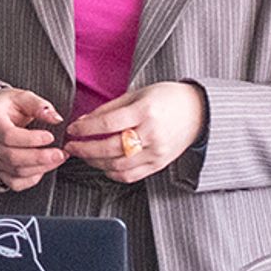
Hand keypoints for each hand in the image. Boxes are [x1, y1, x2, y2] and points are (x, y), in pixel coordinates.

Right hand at [0, 84, 66, 190]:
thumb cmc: (4, 105)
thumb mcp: (21, 96)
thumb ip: (39, 106)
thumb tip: (56, 118)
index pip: (8, 135)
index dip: (31, 139)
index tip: (50, 136)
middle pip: (12, 157)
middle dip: (40, 158)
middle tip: (59, 153)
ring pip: (15, 172)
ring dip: (40, 168)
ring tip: (57, 159)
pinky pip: (13, 183)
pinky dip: (31, 179)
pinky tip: (42, 168)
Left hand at [62, 81, 206, 185]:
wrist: (199, 112)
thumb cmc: (167, 98)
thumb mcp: (138, 94)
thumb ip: (110, 108)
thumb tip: (83, 121)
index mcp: (145, 111)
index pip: (108, 123)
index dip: (85, 129)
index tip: (72, 129)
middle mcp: (152, 134)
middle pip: (110, 148)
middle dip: (85, 149)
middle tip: (71, 147)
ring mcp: (156, 152)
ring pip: (118, 165)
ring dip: (95, 163)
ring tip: (84, 155)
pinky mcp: (159, 165)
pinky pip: (130, 176)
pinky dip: (112, 173)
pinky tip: (104, 166)